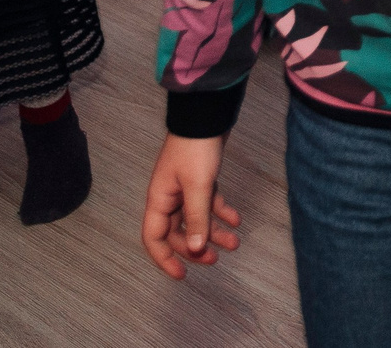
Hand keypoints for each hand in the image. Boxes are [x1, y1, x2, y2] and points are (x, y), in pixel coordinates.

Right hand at [141, 133, 239, 278]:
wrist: (207, 115)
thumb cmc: (196, 148)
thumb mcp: (198, 185)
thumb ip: (197, 218)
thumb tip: (197, 249)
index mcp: (159, 200)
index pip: (154, 238)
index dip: (165, 259)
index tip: (182, 275)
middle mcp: (168, 197)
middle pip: (177, 233)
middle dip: (195, 248)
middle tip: (215, 260)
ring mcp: (184, 188)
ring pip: (196, 219)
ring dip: (213, 233)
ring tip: (234, 243)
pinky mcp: (200, 179)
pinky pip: (208, 203)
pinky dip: (221, 212)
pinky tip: (236, 220)